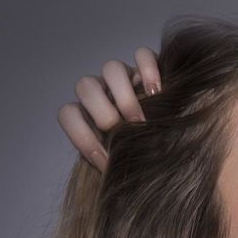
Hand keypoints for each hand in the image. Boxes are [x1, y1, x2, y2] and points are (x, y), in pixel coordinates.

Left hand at [57, 46, 160, 172]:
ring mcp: (124, 78)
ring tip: (141, 121)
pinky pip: (143, 56)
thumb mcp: (124, 165)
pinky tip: (159, 94)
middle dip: (103, 112)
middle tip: (123, 133)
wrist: (169, 140)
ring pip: (111, 68)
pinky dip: (149, 71)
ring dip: (125, 96)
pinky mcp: (148, 68)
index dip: (81, 137)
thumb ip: (113, 167)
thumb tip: (111, 180)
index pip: (68, 114)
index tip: (105, 162)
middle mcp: (102, 93)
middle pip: (86, 86)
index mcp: (89, 115)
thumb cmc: (142, 156)